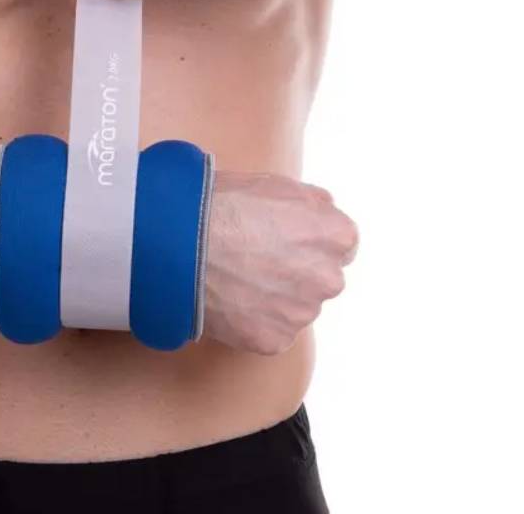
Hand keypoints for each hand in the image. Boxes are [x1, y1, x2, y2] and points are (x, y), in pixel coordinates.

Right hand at [203, 170, 358, 354]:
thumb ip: (313, 203)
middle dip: (297, 271)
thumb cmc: (225, 204)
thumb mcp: (278, 183)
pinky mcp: (274, 339)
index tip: (286, 239)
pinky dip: (254, 319)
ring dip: (276, 297)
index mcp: (337, 236)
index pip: (342, 245)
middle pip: (320, 278)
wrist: (181, 241)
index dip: (311, 240)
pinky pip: (272, 331)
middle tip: (257, 258)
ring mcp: (302, 313)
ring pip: (296, 307)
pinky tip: (231, 298)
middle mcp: (329, 278)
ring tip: (238, 277)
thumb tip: (323, 213)